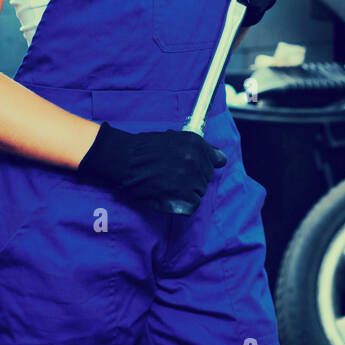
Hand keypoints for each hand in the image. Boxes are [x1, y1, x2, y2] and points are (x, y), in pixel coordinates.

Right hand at [76, 122, 226, 212]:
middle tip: (172, 176)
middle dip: (193, 179)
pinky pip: (191, 206)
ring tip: (167, 185)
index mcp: (196, 144)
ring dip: (186, 192)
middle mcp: (195, 161)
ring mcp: (188, 179)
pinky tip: (168, 197)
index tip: (194, 168)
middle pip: (206, 179)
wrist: (124, 158)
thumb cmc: (146, 148)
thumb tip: (220, 159)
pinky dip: (181, 205)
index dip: (204, 166)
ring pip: (199, 193)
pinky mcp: (179, 196)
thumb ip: (199, 149)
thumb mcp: (176, 138)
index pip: (217, 161)